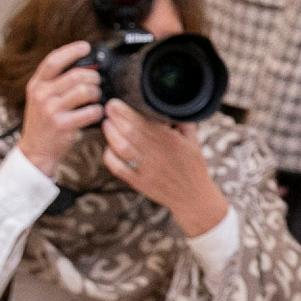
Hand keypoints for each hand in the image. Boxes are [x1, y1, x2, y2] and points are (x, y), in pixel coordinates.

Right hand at [17, 41, 102, 174]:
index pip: (53, 60)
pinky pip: (91, 111)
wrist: (35, 150)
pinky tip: (95, 114)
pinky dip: (98, 112)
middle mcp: (41, 95)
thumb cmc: (44, 121)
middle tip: (96, 83)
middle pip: (76, 75)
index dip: (71, 51)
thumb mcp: (41, 97)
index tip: (86, 47)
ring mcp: (51, 110)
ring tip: (95, 99)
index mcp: (36, 84)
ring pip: (85, 91)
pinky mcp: (63, 125)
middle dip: (93, 77)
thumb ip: (57, 81)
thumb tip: (86, 64)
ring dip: (97, 94)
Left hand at [101, 102, 229, 235]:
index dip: (129, 112)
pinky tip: (108, 148)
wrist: (194, 198)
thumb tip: (171, 106)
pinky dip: (111, 157)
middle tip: (108, 107)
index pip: (146, 122)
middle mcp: (158, 155)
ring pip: (123, 148)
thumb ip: (184, 124)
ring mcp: (147, 170)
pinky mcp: (140, 183)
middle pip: (132, 132)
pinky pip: (120, 169)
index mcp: (172, 142)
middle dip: (116, 118)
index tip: (117, 103)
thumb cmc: (194, 168)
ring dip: (112, 135)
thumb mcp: (195, 143)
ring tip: (106, 124)